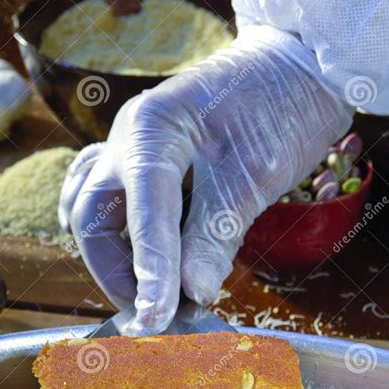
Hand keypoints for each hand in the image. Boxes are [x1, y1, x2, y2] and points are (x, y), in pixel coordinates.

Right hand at [59, 34, 351, 333]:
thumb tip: (192, 293)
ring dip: (113, 258)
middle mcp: (128, 136)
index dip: (150, 272)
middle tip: (152, 314)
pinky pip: (104, 196)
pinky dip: (111, 230)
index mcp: (152, 129)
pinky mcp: (143, 158)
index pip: (143, 214)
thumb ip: (216, 235)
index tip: (157, 320)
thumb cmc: (281, 107)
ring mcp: (129, 145)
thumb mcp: (254, 176)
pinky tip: (127, 253)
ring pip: (92, 211)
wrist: (297, 68)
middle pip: (95, 217)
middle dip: (119, 272)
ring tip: (146, 292)